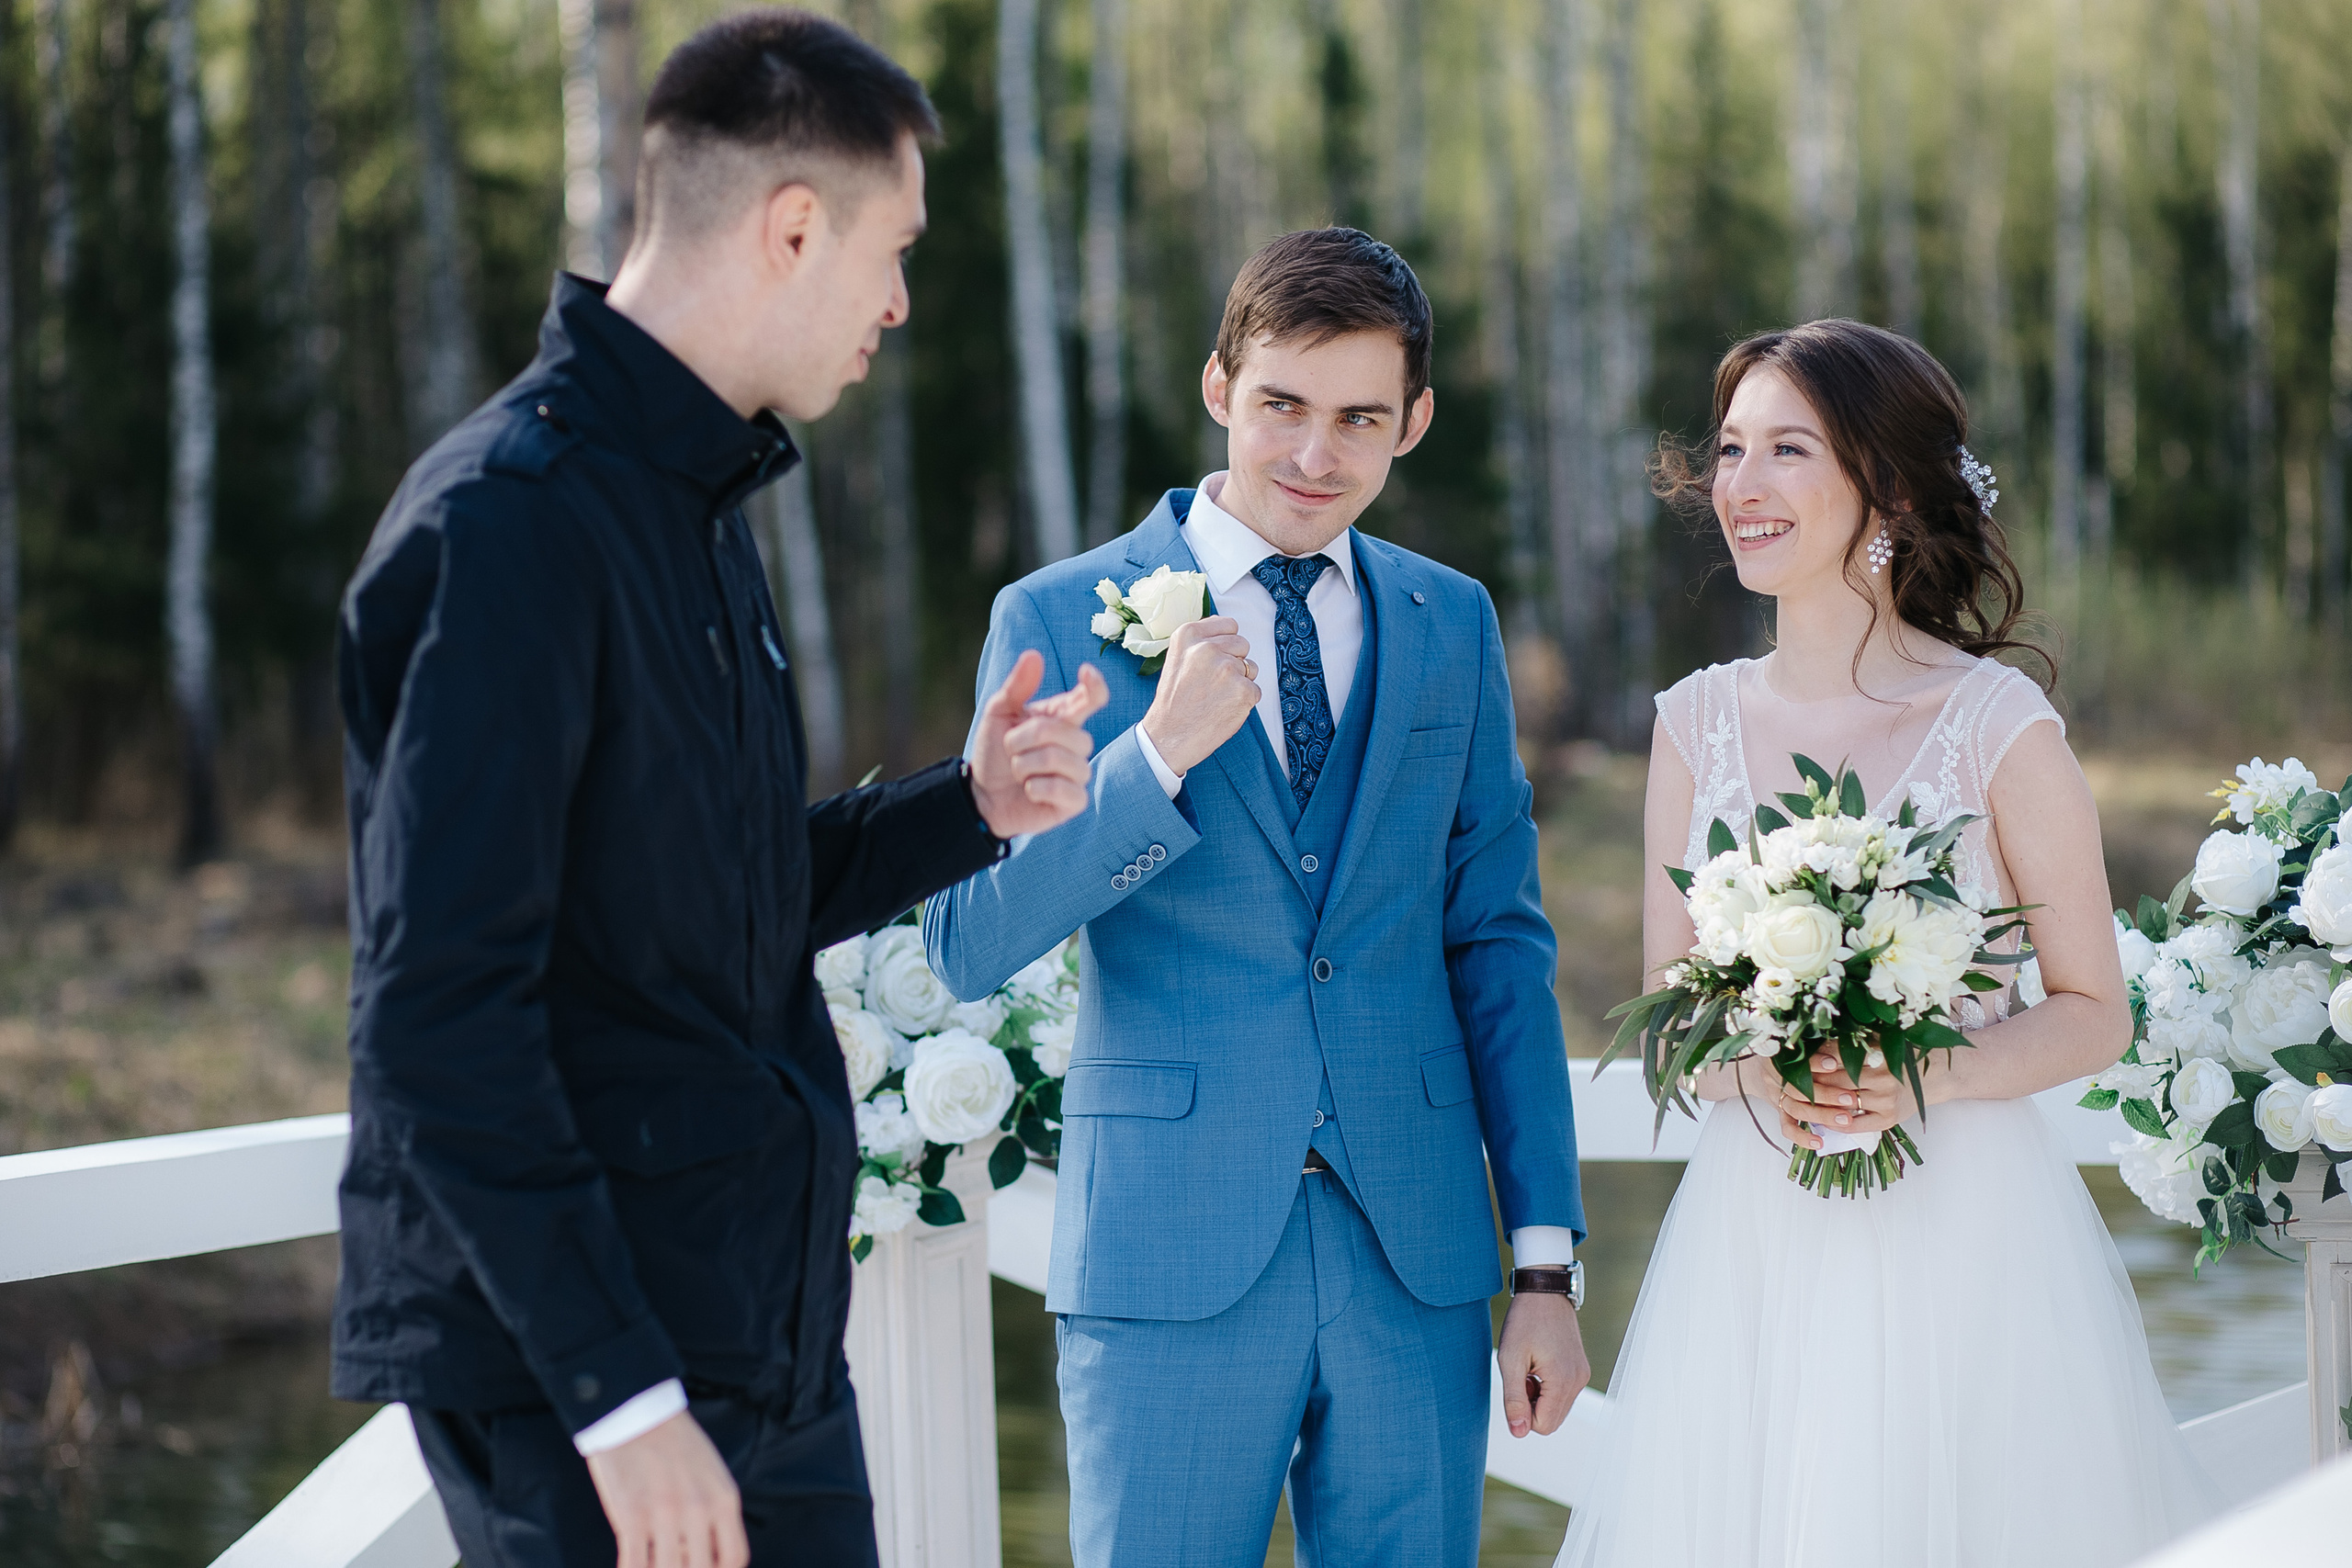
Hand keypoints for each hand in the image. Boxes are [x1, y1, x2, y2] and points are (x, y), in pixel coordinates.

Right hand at [582, 1411, 748, 1567]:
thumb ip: (714, 1511)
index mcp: (724, 1499)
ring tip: (653, 1560)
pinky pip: (633, 1565)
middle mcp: (699, 1509)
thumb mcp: (712, 1473)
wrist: (637, 1412)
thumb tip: (703, 1552)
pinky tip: (631, 1564)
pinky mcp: (631, 1515)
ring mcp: (665, 1514)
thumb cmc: (675, 1442)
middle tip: (676, 1561)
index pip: (735, 1557)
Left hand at [968, 650, 1109, 837]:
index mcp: (1062, 718)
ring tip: (1018, 772)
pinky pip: (1063, 790)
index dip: (1095, 686)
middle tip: (1011, 750)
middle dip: (1025, 738)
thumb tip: (1034, 655)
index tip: (1085, 671)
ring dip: (1026, 765)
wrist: (982, 795)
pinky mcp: (1075, 801)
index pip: (1091, 698)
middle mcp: (1076, 744)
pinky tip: (1029, 791)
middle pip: (1064, 730)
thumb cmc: (995, 753)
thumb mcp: (998, 714)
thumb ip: (1016, 687)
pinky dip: (1036, 789)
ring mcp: (1078, 773)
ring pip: (1060, 759)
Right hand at [1139, 616, 1257, 775]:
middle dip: (1234, 662)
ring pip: (1251, 667)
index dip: (1226, 643)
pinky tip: (1224, 708)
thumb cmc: (1173, 702)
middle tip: (1213, 683)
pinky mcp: (1244, 691)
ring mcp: (1228, 669)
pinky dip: (1244, 701)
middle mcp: (1208, 648)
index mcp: (1188, 635)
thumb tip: (1227, 631)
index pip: (1229, 624)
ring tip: (1216, 696)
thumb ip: (1200, 641)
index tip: (1216, 657)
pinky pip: (1255, 689)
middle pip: (1242, 644)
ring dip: (1240, 681)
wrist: (1169, 737)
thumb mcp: (1176, 659)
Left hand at [1497, 1290, 1589, 1438]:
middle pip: (1552, 1420)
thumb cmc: (1524, 1322)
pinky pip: (1563, 1395)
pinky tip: (1538, 1365)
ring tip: (1529, 1369)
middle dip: (1531, 1405)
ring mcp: (1583, 1375)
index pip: (1543, 1426)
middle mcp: (1579, 1381)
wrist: (1544, 1292)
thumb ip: (1514, 1399)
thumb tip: (1519, 1432)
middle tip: (1522, 1375)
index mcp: (1563, 1381)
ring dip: (1539, 1397)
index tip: (1516, 1384)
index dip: (1523, 1413)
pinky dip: (1548, 1388)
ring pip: (1557, 1409)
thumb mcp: (1510, 1359)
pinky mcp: (1581, 1370)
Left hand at [1770, 1052, 1920, 1149]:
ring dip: (1819, 1102)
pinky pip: (1855, 1125)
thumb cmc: (1901, 1057)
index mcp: (1879, 1055)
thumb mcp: (1880, 1042)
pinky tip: (1820, 1119)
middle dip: (1811, 1080)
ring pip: (1841, 1103)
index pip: (1837, 1057)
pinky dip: (1835, 1122)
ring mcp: (1886, 1101)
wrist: (1934, 1078)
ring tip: (1799, 1098)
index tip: (1796, 1059)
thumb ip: (1853, 1042)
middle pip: (1835, 1081)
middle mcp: (1883, 1079)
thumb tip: (1814, 1040)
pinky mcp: (1888, 1120)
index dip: (1814, 1059)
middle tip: (1789, 1079)